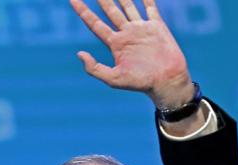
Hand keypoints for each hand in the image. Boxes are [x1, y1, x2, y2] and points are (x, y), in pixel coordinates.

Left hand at [70, 0, 192, 108]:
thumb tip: (79, 54)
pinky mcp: (156, 26)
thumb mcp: (113, 79)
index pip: (94, 23)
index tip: (72, 0)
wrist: (166, 81)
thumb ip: (94, 68)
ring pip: (128, 6)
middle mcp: (125, 33)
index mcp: (114, 43)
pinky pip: (150, 7)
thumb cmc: (139, 83)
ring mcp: (141, 28)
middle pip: (110, 11)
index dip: (83, 11)